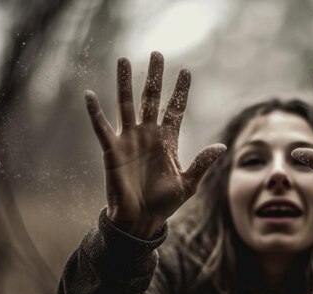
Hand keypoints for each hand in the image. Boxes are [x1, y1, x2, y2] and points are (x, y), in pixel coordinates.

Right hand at [85, 52, 225, 238]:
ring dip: (124, 83)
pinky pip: (102, 128)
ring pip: (126, 105)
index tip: (186, 71)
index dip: (180, 91)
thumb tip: (222, 146)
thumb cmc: (165, 204)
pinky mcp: (112, 150)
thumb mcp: (188, 184)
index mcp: (168, 141)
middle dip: (154, 77)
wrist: (141, 220)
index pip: (175, 109)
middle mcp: (148, 135)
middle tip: (157, 53)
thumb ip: (202, 164)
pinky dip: (95, 112)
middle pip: (151, 99)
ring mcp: (129, 140)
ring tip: (123, 60)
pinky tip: (90, 95)